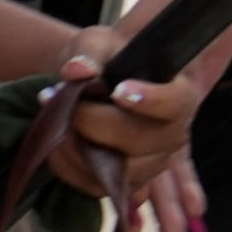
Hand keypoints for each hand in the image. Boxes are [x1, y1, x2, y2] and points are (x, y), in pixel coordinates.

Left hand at [44, 18, 231, 231]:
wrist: (92, 82)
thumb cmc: (104, 58)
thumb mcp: (97, 42)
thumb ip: (89, 52)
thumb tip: (76, 72)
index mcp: (176, 97)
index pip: (175, 103)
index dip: (150, 99)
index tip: (119, 91)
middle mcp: (172, 135)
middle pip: (142, 141)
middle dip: (97, 126)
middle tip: (70, 107)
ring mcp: (151, 164)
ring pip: (123, 174)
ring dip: (81, 156)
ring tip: (55, 133)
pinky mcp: (126, 183)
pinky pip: (102, 190)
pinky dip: (75, 175)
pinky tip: (58, 158)